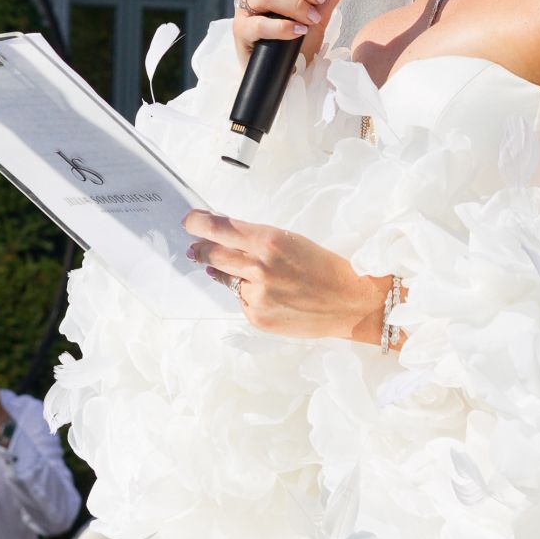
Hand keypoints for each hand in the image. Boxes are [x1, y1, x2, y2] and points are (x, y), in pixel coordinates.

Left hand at [185, 211, 387, 341]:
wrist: (349, 302)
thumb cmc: (324, 266)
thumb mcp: (291, 240)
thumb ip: (256, 240)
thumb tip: (224, 238)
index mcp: (269, 241)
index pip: (220, 229)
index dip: (199, 223)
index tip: (190, 221)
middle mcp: (259, 267)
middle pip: (213, 254)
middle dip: (201, 249)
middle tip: (195, 247)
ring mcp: (256, 295)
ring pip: (225, 279)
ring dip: (224, 272)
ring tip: (240, 270)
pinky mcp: (257, 317)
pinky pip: (240, 300)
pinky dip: (246, 294)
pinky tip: (265, 293)